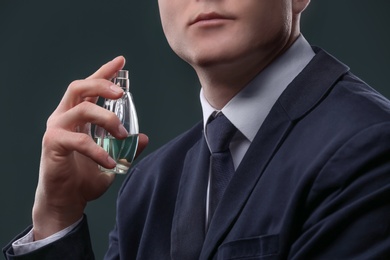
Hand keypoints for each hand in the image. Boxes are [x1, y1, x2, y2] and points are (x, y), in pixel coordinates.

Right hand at [32, 56, 148, 239]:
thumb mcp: (112, 159)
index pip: (89, 87)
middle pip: (79, 87)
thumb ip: (126, 147)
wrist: (67, 201)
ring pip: (82, 108)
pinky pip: (79, 140)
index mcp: (77, 115)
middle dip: (102, 83)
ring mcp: (56, 129)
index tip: (121, 62)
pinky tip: (110, 162)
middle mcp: (64, 117)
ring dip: (107, 118)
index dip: (104, 72)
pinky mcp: (52, 144)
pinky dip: (98, 150)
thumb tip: (143, 137)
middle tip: (122, 92)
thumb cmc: (85, 178)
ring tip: (122, 134)